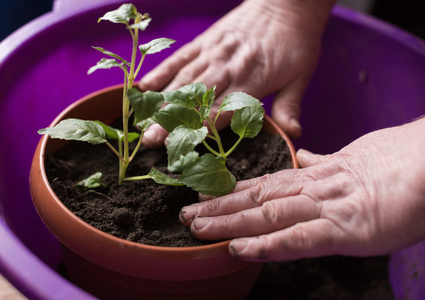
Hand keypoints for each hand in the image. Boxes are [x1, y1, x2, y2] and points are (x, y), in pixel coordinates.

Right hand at [139, 0, 335, 146]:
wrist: (287, 2)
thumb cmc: (295, 42)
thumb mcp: (302, 75)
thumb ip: (290, 105)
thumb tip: (293, 134)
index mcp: (252, 79)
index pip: (222, 109)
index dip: (201, 128)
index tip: (182, 145)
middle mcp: (228, 66)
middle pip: (195, 98)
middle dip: (172, 120)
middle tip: (151, 141)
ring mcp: (213, 52)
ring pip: (182, 80)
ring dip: (161, 102)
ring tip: (143, 122)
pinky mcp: (204, 41)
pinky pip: (179, 57)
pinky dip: (160, 72)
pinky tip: (143, 87)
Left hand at [179, 118, 424, 260]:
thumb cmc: (398, 164)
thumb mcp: (353, 160)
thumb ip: (325, 164)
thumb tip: (307, 159)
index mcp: (315, 175)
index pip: (265, 183)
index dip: (234, 191)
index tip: (207, 195)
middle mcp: (312, 189)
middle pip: (256, 196)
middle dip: (219, 207)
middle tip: (186, 213)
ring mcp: (325, 207)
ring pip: (266, 213)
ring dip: (228, 221)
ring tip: (197, 227)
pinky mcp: (343, 228)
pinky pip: (296, 238)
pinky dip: (265, 244)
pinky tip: (238, 249)